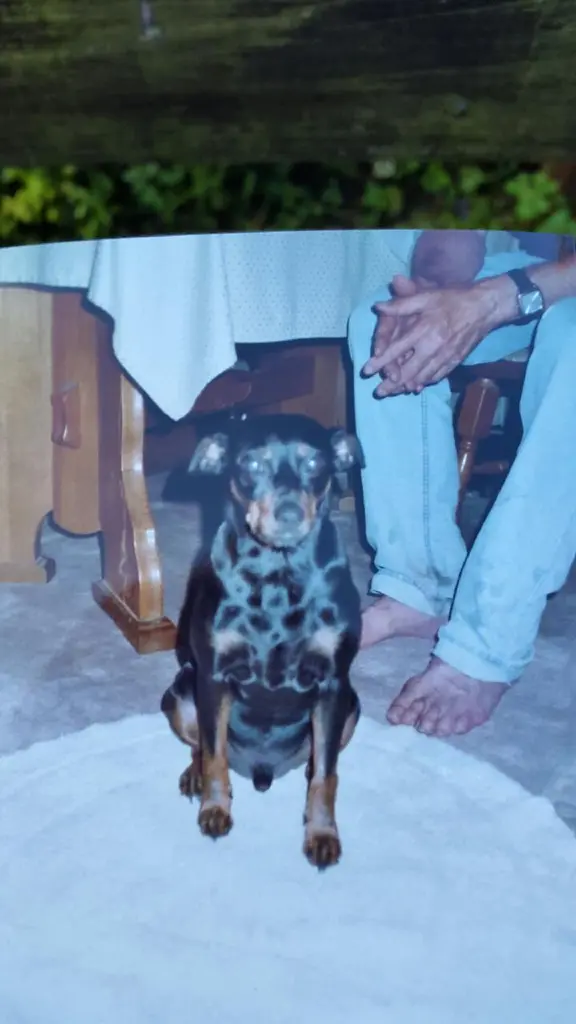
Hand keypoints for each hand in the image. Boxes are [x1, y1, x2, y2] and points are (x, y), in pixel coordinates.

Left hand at [362, 283, 494, 396]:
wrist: (485, 307)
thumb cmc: (454, 299)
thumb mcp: (426, 296)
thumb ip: (401, 304)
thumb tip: (378, 307)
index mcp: (422, 331)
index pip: (395, 350)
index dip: (379, 362)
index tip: (366, 371)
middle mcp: (432, 347)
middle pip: (407, 371)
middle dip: (391, 384)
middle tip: (379, 392)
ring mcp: (445, 357)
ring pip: (422, 377)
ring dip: (406, 386)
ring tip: (395, 393)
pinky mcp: (455, 361)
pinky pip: (437, 376)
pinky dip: (425, 382)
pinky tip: (417, 386)